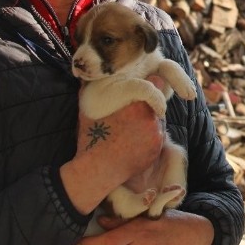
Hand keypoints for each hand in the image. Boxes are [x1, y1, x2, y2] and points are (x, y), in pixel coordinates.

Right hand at [60, 75, 168, 214]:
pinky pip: (158, 138)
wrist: (98, 168)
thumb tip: (86, 76)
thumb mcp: (88, 107)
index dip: (151, 87)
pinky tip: (135, 143)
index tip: (145, 91)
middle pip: (156, 105)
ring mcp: (156, 133)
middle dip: (149, 108)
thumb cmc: (92, 137)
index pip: (155, 85)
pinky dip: (150, 139)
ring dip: (150, 124)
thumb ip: (92, 88)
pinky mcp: (157, 148)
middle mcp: (150, 116)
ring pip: (158, 122)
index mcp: (135, 104)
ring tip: (132, 132)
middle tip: (134, 117)